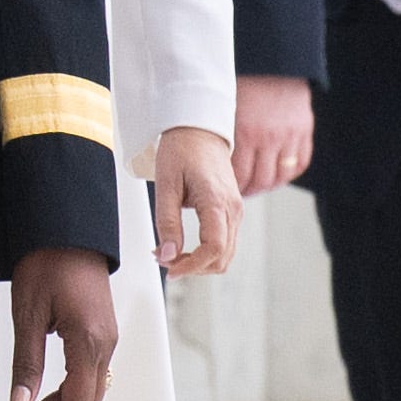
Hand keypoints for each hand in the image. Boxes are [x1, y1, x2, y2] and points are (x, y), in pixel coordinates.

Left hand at [2, 243, 120, 400]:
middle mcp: (105, 344)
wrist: (68, 228)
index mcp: (88, 342)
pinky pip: (92, 372)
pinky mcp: (101, 330)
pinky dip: (72, 390)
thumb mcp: (27, 313)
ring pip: (92, 390)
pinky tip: (48, 396)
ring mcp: (107, 337)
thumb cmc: (47, 261)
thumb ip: (25, 362)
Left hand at [149, 121, 243, 280]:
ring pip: (225, 255)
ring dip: (199, 263)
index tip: (170, 269)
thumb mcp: (166, 184)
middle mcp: (233, 209)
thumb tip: (168, 256)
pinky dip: (206, 252)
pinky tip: (184, 246)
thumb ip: (166, 223)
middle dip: (193, 267)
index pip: (213, 248)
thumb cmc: (181, 150)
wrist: (199, 131)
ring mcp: (236, 211)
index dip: (192, 266)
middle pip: (222, 258)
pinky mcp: (232, 211)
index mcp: (217, 201)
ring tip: (171, 253)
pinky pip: (224, 243)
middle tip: (164, 260)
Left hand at [232, 72, 318, 194]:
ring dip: (268, 184)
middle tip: (241, 192)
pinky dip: (288, 172)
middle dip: (249, 190)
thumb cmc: (242, 84)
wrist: (270, 60)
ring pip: (281, 176)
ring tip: (257, 184)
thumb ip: (221, 135)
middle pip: (261, 181)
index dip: (233, 187)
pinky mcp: (305, 130)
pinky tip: (276, 172)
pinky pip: (299, 163)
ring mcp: (290, 135)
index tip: (226, 190)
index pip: (239, 176)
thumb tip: (210, 163)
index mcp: (245, 132)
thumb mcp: (224, 108)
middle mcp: (269, 137)